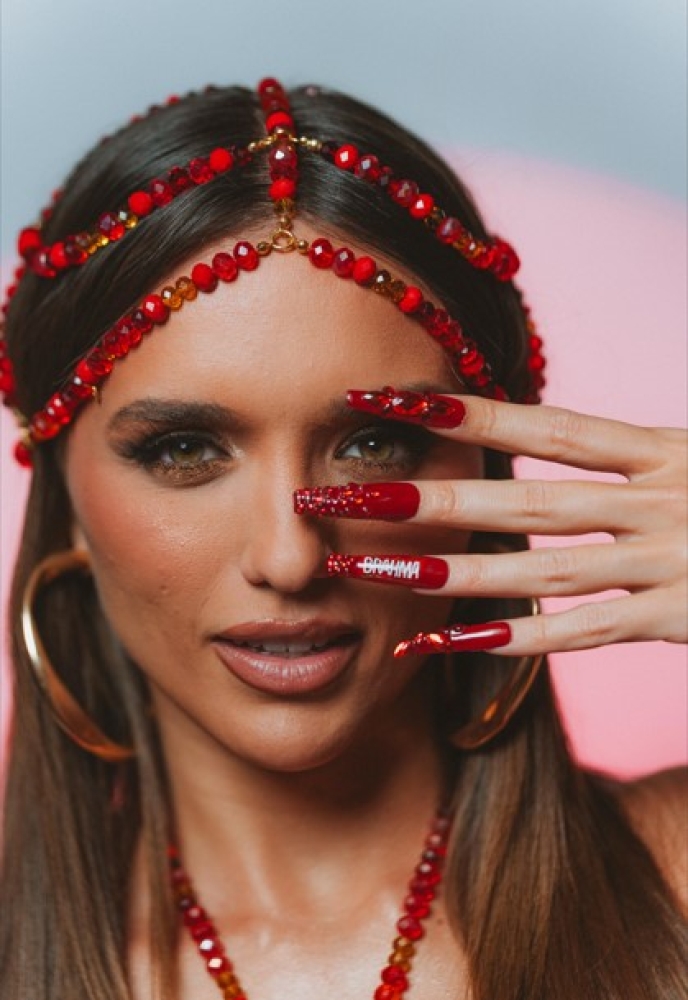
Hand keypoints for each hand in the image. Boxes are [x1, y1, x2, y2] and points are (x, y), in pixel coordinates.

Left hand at [294, 389, 686, 656]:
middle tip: (333, 490)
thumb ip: (639, 451)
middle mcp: (666, 502)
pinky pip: (580, 635)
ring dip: (446, 571)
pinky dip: (508, 641)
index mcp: (672, 449)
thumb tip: (575, 437)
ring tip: (362, 570)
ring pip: (539, 570)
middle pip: (524, 496)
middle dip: (426, 493)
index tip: (390, 399)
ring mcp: (672, 566)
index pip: (552, 423)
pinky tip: (436, 644)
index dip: (470, 409)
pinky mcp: (681, 622)